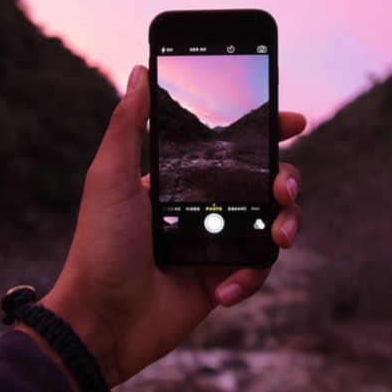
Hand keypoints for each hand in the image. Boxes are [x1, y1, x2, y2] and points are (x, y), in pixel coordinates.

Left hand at [41, 66, 305, 387]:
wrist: (102, 320)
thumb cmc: (100, 246)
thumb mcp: (110, 178)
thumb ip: (128, 125)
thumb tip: (140, 71)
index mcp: (179, 179)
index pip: (230, 148)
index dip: (264, 132)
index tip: (291, 121)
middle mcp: (202, 207)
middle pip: (263, 183)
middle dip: (286, 180)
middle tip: (283, 187)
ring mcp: (215, 243)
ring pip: (272, 223)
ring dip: (285, 225)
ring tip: (280, 236)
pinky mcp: (223, 279)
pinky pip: (257, 269)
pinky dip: (250, 276)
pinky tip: (225, 287)